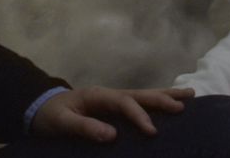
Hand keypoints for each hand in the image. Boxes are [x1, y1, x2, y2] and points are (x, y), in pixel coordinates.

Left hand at [30, 86, 194, 141]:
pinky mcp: (114, 109)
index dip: (139, 116)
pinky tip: (171, 105)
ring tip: (190, 95)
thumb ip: (84, 128)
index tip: (152, 132)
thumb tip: (112, 135)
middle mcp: (110, 94)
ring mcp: (113, 100)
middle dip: (162, 100)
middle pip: (141, 94)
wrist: (39, 110)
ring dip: (166, 96)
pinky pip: (140, 104)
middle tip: (183, 106)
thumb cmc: (50, 117)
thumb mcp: (62, 123)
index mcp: (98, 95)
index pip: (125, 103)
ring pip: (144, 96)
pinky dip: (157, 103)